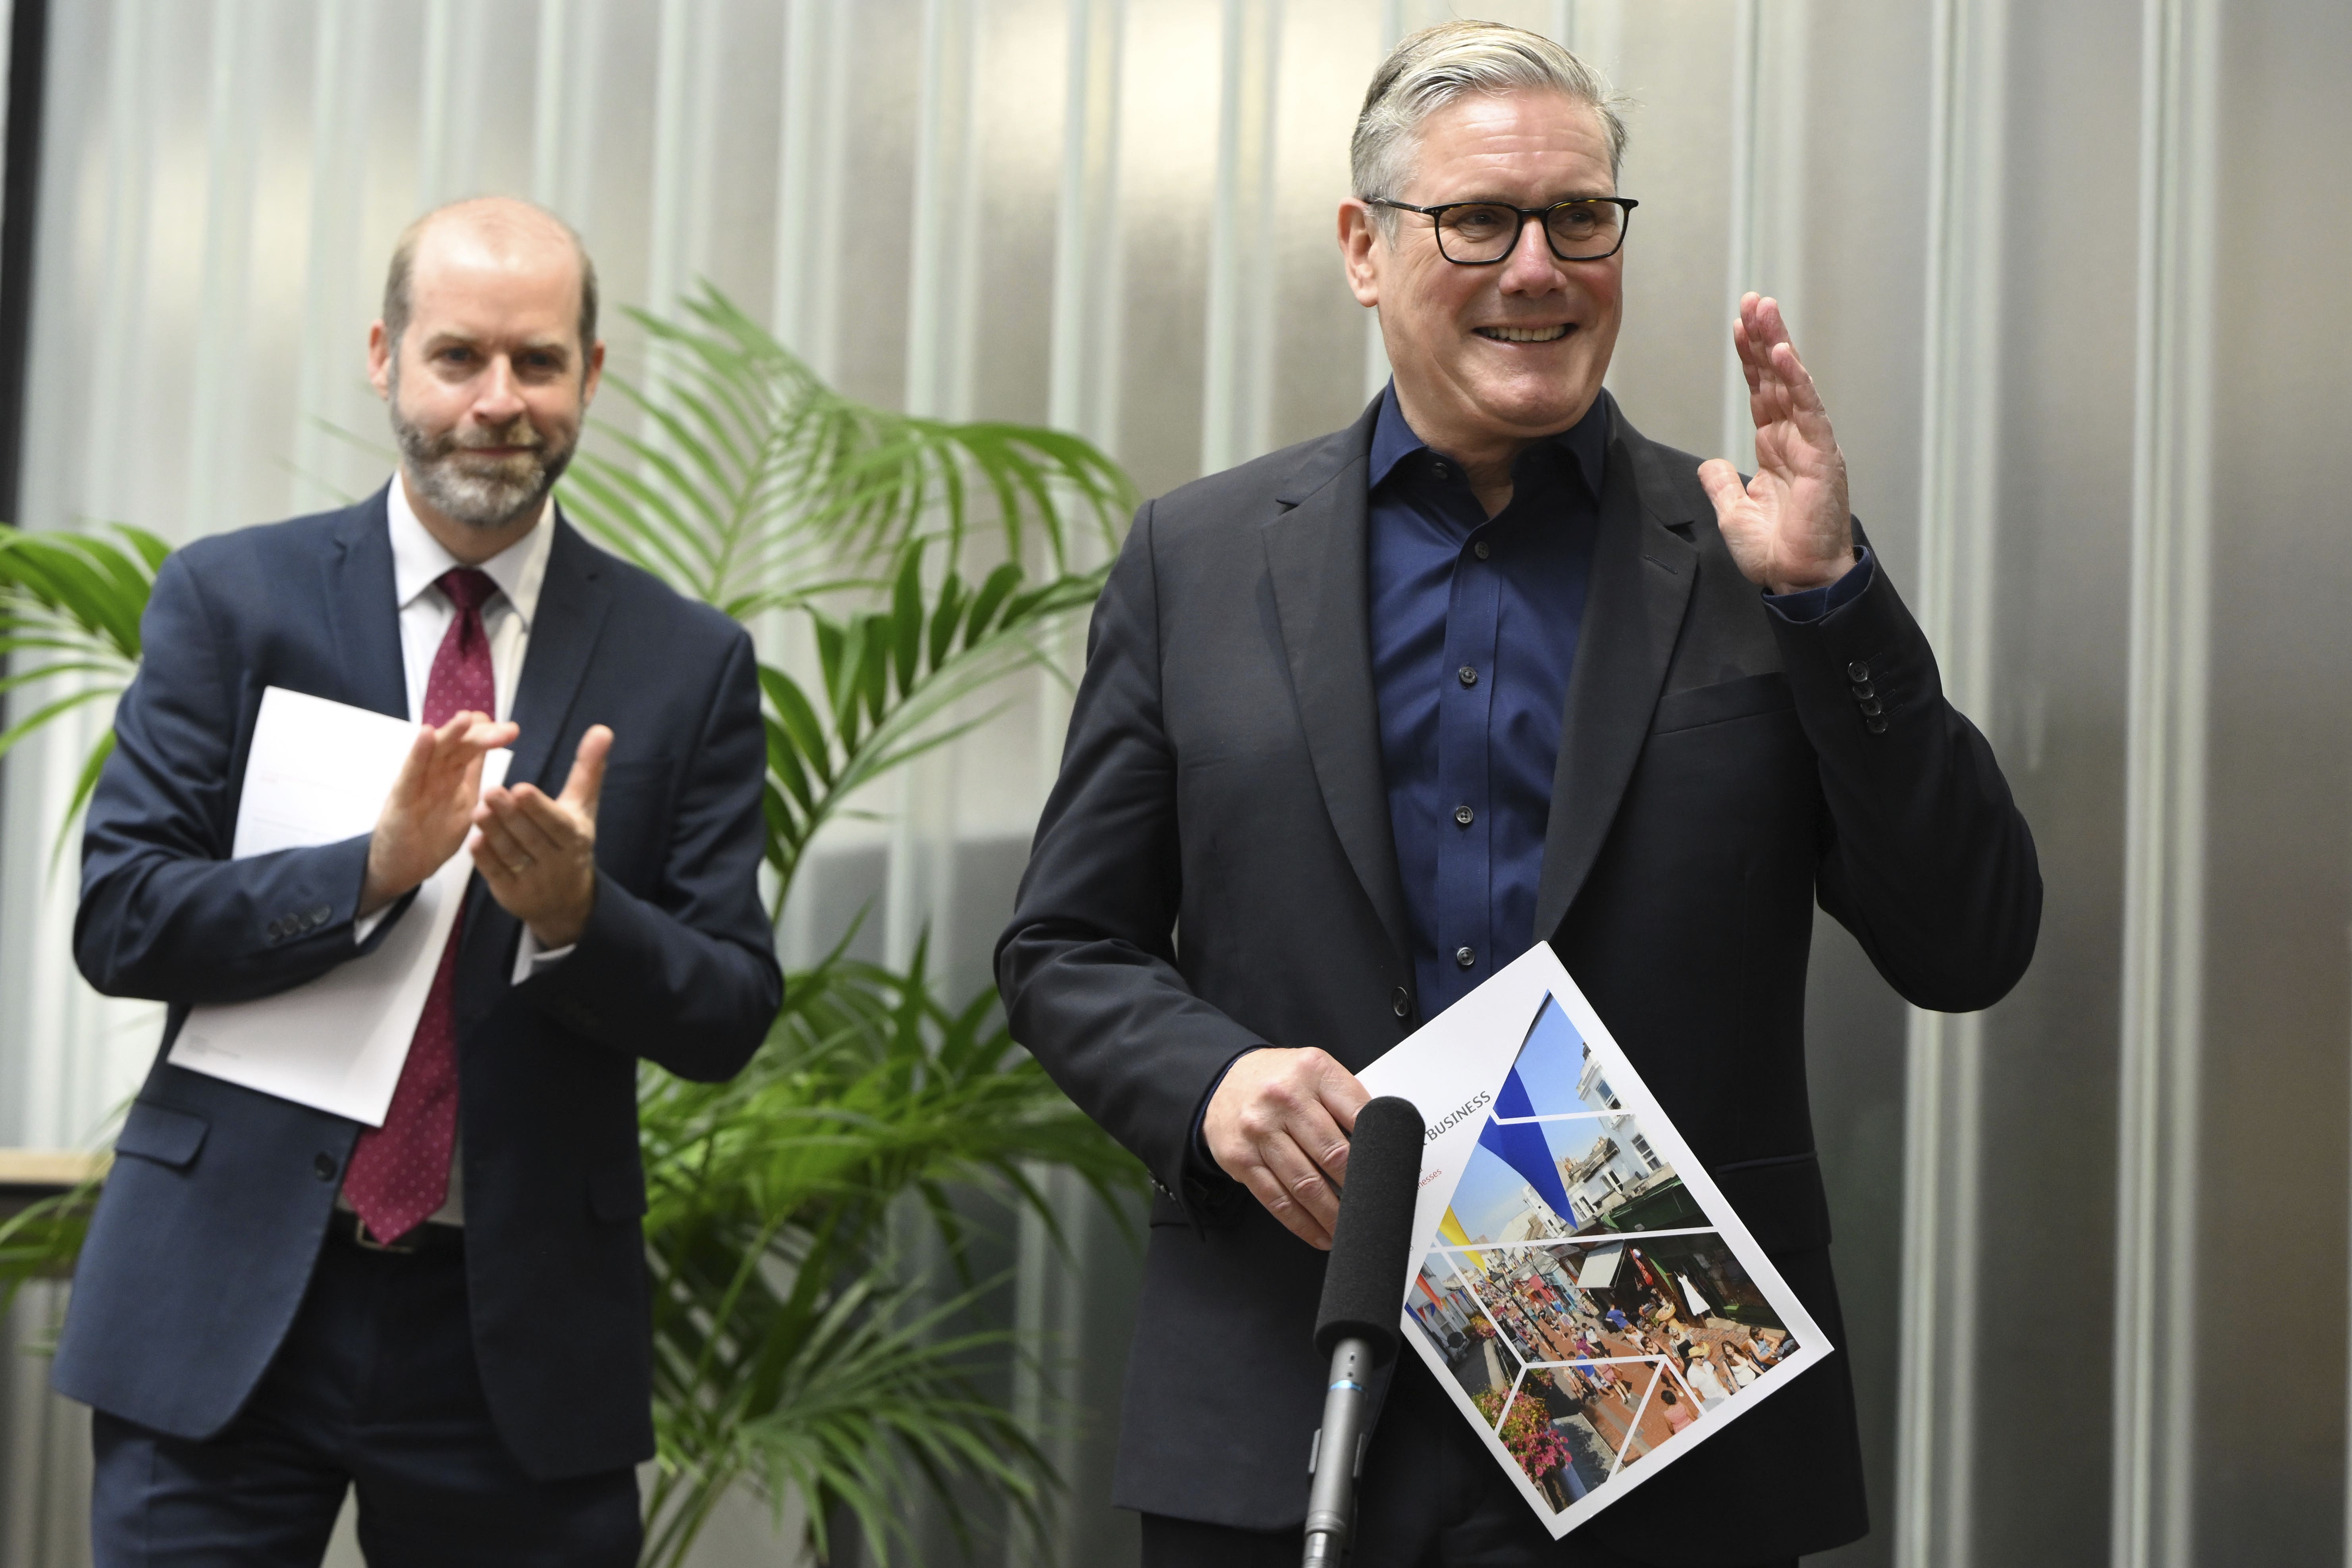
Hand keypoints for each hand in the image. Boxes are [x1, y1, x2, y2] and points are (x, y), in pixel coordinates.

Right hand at [361, 710, 518, 915]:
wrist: (402, 868)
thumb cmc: (432, 835)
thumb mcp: (463, 804)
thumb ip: (472, 777)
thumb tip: (490, 750)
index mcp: (452, 776)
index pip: (470, 750)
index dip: (488, 737)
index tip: (512, 729)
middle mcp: (434, 774)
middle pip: (457, 747)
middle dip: (480, 735)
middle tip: (506, 729)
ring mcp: (416, 784)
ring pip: (434, 753)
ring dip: (451, 734)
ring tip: (466, 718)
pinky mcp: (400, 799)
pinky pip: (411, 773)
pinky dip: (418, 753)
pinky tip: (427, 734)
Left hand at [470, 725, 609, 948]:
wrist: (566, 901)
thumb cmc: (570, 841)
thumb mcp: (583, 807)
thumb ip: (588, 769)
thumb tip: (602, 730)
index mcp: (575, 838)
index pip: (556, 823)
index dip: (538, 808)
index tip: (521, 789)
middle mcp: (557, 862)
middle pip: (530, 836)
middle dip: (510, 815)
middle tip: (490, 792)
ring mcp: (534, 882)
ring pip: (511, 854)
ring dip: (494, 833)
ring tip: (478, 811)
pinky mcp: (512, 895)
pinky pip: (496, 875)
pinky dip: (485, 859)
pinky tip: (474, 840)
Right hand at [1203, 1047, 1370, 1249]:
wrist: (1222, 1080)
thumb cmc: (1280, 1081)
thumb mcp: (1316, 1072)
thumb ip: (1346, 1101)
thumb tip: (1382, 1147)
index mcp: (1314, 1071)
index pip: (1360, 1115)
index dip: (1378, 1151)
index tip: (1391, 1176)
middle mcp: (1284, 1098)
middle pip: (1334, 1155)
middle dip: (1358, 1190)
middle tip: (1374, 1209)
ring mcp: (1259, 1130)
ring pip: (1306, 1185)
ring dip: (1333, 1216)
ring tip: (1350, 1229)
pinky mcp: (1240, 1158)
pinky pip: (1277, 1200)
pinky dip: (1302, 1224)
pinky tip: (1319, 1234)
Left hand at [1698, 293, 1853, 594]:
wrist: (1799, 580)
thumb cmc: (1776, 551)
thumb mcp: (1734, 513)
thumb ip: (1722, 484)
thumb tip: (1711, 464)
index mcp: (1776, 447)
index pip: (1761, 391)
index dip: (1750, 358)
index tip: (1740, 324)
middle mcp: (1795, 438)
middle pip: (1777, 377)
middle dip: (1764, 337)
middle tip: (1753, 300)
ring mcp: (1812, 444)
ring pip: (1793, 383)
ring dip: (1778, 344)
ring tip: (1765, 309)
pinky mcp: (1823, 456)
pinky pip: (1808, 409)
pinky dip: (1796, 380)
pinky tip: (1783, 352)